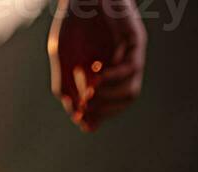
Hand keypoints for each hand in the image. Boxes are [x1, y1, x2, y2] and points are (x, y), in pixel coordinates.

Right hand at [48, 0, 146, 131]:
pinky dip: (113, 79)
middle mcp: (119, 68)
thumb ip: (67, 88)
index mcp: (102, 75)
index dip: (96, 118)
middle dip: (102, 111)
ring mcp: (128, 55)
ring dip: (109, 99)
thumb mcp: (62, 60)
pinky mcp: (135, 42)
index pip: (107, 106)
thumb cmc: (71, 24)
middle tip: (84, 106)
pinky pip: (131, 70)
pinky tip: (97, 75)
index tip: (82, 122)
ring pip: (131, 92)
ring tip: (90, 93)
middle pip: (122, 103)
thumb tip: (77, 117)